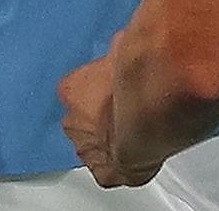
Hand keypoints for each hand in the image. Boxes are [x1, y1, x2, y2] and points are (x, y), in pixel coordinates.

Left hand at [58, 57, 161, 188]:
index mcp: (71, 89)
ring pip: (94, 145)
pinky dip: (121, 165)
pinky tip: (138, 155)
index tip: (115, 88)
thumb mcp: (123, 47)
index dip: (99, 90)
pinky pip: (109, 170)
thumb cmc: (134, 76)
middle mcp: (72, 121)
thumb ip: (118, 52)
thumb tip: (124, 44)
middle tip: (126, 112)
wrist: (148, 110)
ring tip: (135, 133)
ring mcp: (86, 149)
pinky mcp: (105, 173)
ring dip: (110, 140)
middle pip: (83, 120)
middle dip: (101, 117)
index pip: (78, 90)